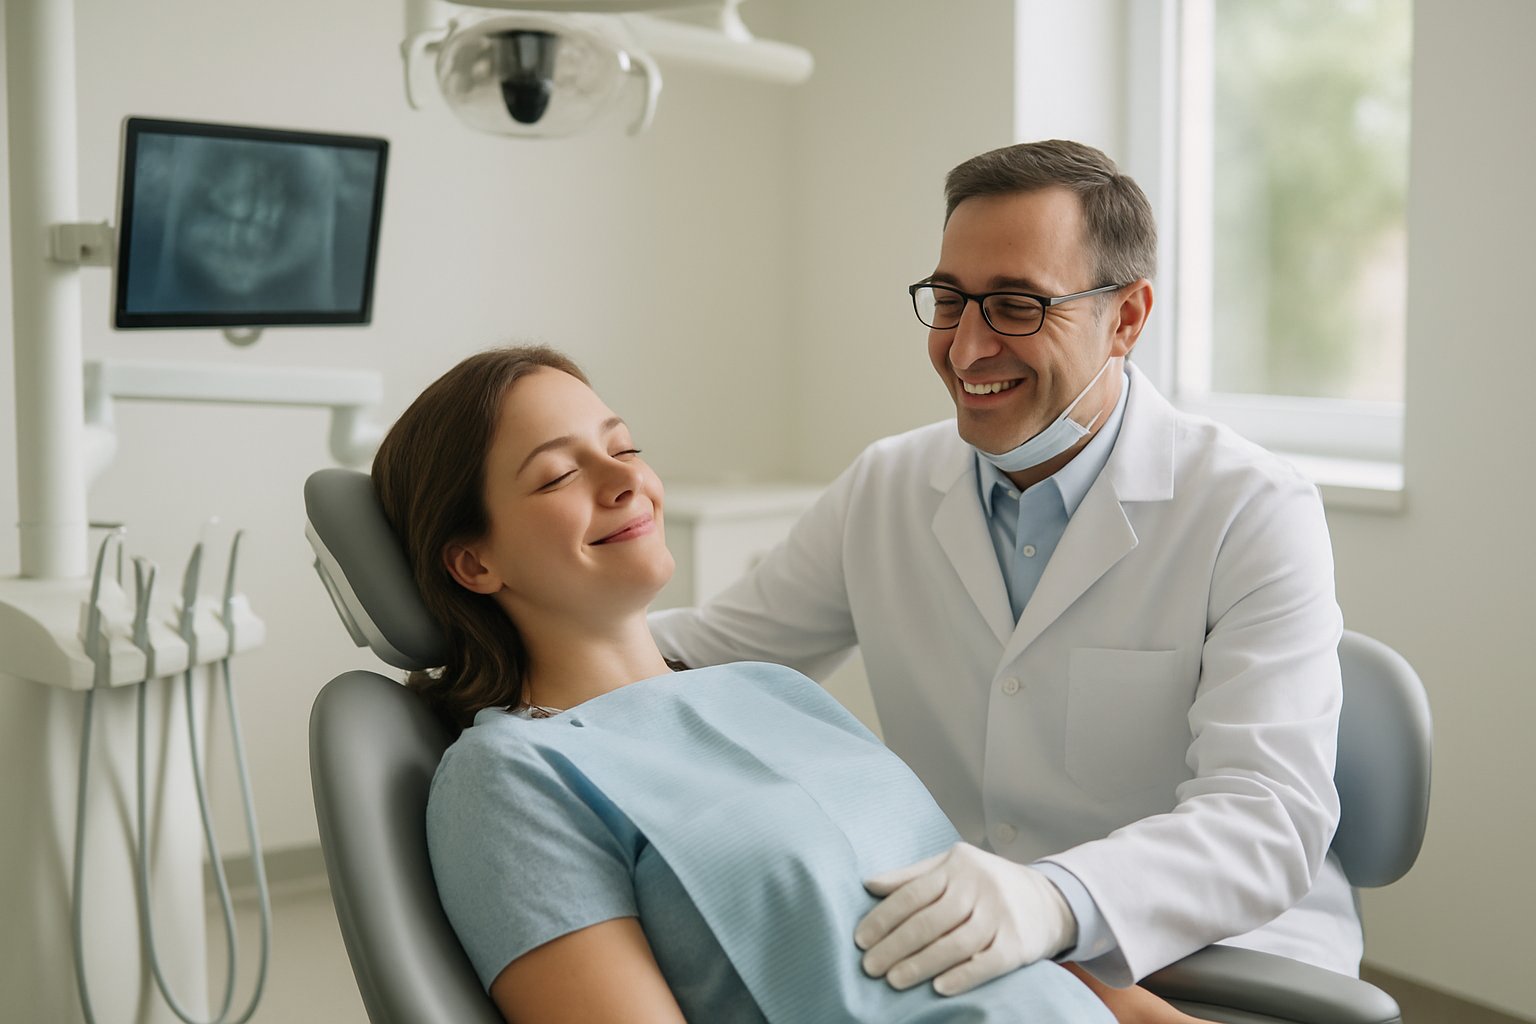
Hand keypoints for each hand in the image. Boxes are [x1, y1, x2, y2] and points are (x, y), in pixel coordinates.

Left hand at [854, 843, 1076, 995]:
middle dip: (895, 946)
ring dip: (921, 965)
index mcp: (957, 866)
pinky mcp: (1018, 944)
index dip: (883, 918)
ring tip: (894, 981)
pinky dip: (962, 976)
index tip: (861, 940)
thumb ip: (912, 876)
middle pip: (930, 921)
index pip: (912, 894)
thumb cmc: (987, 884)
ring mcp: (1001, 915)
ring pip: (955, 944)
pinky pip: (987, 963)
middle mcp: (980, 887)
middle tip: (870, 967)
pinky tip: (938, 988)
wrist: (1048, 899)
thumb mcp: (951, 868)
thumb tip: (869, 884)